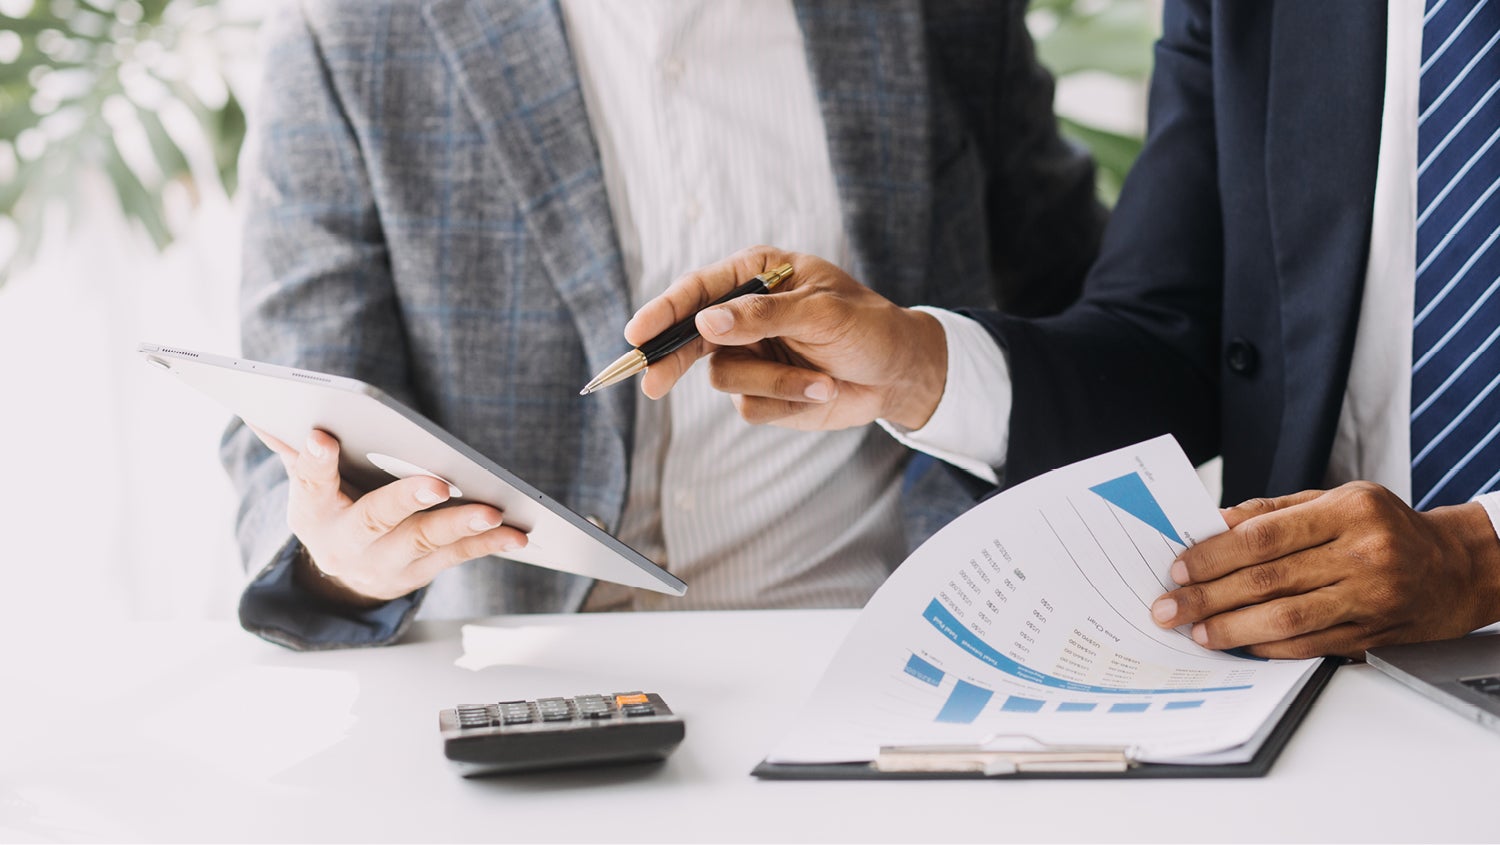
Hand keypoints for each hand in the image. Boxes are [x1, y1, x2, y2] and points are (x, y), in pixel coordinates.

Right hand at [250, 426, 527, 604]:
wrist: (343, 580)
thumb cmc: (330, 511)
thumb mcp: (306, 485)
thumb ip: (295, 449)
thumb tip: (262, 409)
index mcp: (312, 511)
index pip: (310, 481)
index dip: (315, 460)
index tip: (323, 435)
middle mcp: (346, 543)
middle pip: (375, 519)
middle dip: (405, 500)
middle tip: (437, 483)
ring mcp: (385, 563)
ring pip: (424, 540)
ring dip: (460, 525)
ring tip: (493, 509)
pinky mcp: (420, 573)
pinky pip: (457, 556)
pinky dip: (489, 544)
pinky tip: (517, 533)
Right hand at [627, 245, 948, 429]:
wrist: (899, 375)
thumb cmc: (868, 328)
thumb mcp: (822, 313)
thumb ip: (763, 315)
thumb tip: (706, 323)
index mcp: (756, 275)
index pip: (698, 290)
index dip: (663, 311)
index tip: (638, 334)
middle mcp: (744, 314)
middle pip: (687, 337)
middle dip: (672, 359)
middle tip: (652, 383)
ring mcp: (749, 355)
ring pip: (723, 378)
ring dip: (774, 383)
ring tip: (821, 381)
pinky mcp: (761, 392)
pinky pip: (749, 407)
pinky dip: (786, 401)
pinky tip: (821, 391)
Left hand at [1147, 482, 1499, 658]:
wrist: (1456, 568)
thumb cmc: (1385, 528)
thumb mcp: (1336, 499)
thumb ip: (1273, 510)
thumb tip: (1212, 524)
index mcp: (1349, 511)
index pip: (1264, 536)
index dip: (1214, 556)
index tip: (1179, 569)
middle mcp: (1364, 554)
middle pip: (1269, 580)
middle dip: (1209, 597)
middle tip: (1170, 609)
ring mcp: (1371, 598)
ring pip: (1288, 618)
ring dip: (1233, 628)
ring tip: (1199, 632)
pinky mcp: (1374, 634)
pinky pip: (1311, 645)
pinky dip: (1270, 647)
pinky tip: (1241, 645)